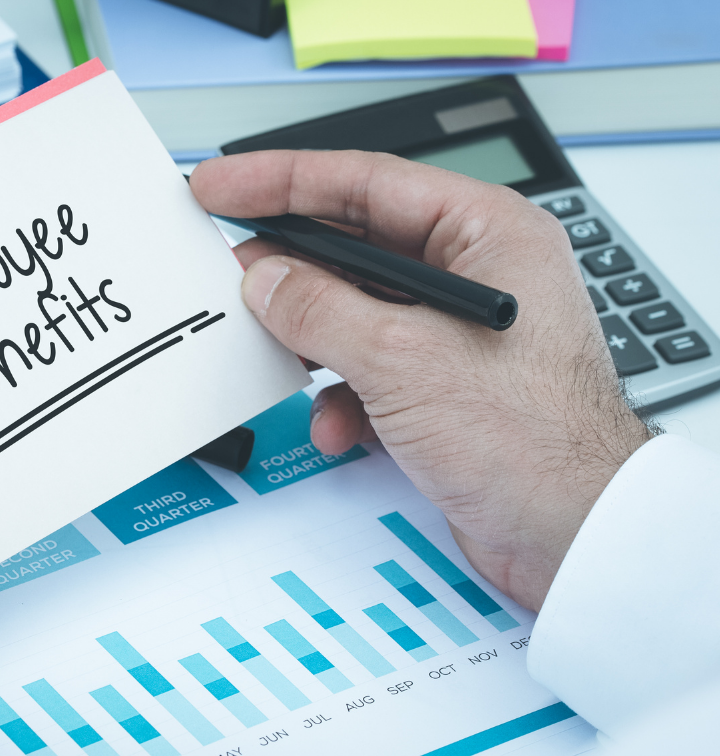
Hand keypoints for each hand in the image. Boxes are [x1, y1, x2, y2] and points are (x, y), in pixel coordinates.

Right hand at [192, 151, 653, 610]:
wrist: (572, 536)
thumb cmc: (535, 440)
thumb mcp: (402, 359)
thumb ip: (319, 309)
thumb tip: (266, 279)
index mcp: (486, 234)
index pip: (366, 183)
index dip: (283, 179)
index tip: (223, 183)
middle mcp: (473, 274)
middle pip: (355, 246)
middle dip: (291, 269)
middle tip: (230, 267)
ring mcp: (455, 333)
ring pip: (354, 312)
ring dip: (312, 342)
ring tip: (274, 350)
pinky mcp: (441, 386)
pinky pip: (367, 368)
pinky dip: (341, 395)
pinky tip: (337, 425)